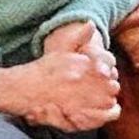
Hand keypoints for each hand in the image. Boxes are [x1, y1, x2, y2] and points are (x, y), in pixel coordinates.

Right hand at [0, 31, 119, 131]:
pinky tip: (105, 110)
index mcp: (83, 63)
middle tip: (100, 87)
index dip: (108, 69)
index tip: (103, 73)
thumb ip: (78, 36)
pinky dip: (109, 112)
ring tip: (99, 98)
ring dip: (108, 98)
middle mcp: (85, 80)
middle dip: (109, 85)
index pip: (109, 64)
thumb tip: (91, 23)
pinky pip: (107, 114)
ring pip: (110, 98)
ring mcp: (84, 99)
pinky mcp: (82, 115)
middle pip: (113, 83)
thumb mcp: (61, 49)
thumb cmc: (44, 70)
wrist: (26, 90)